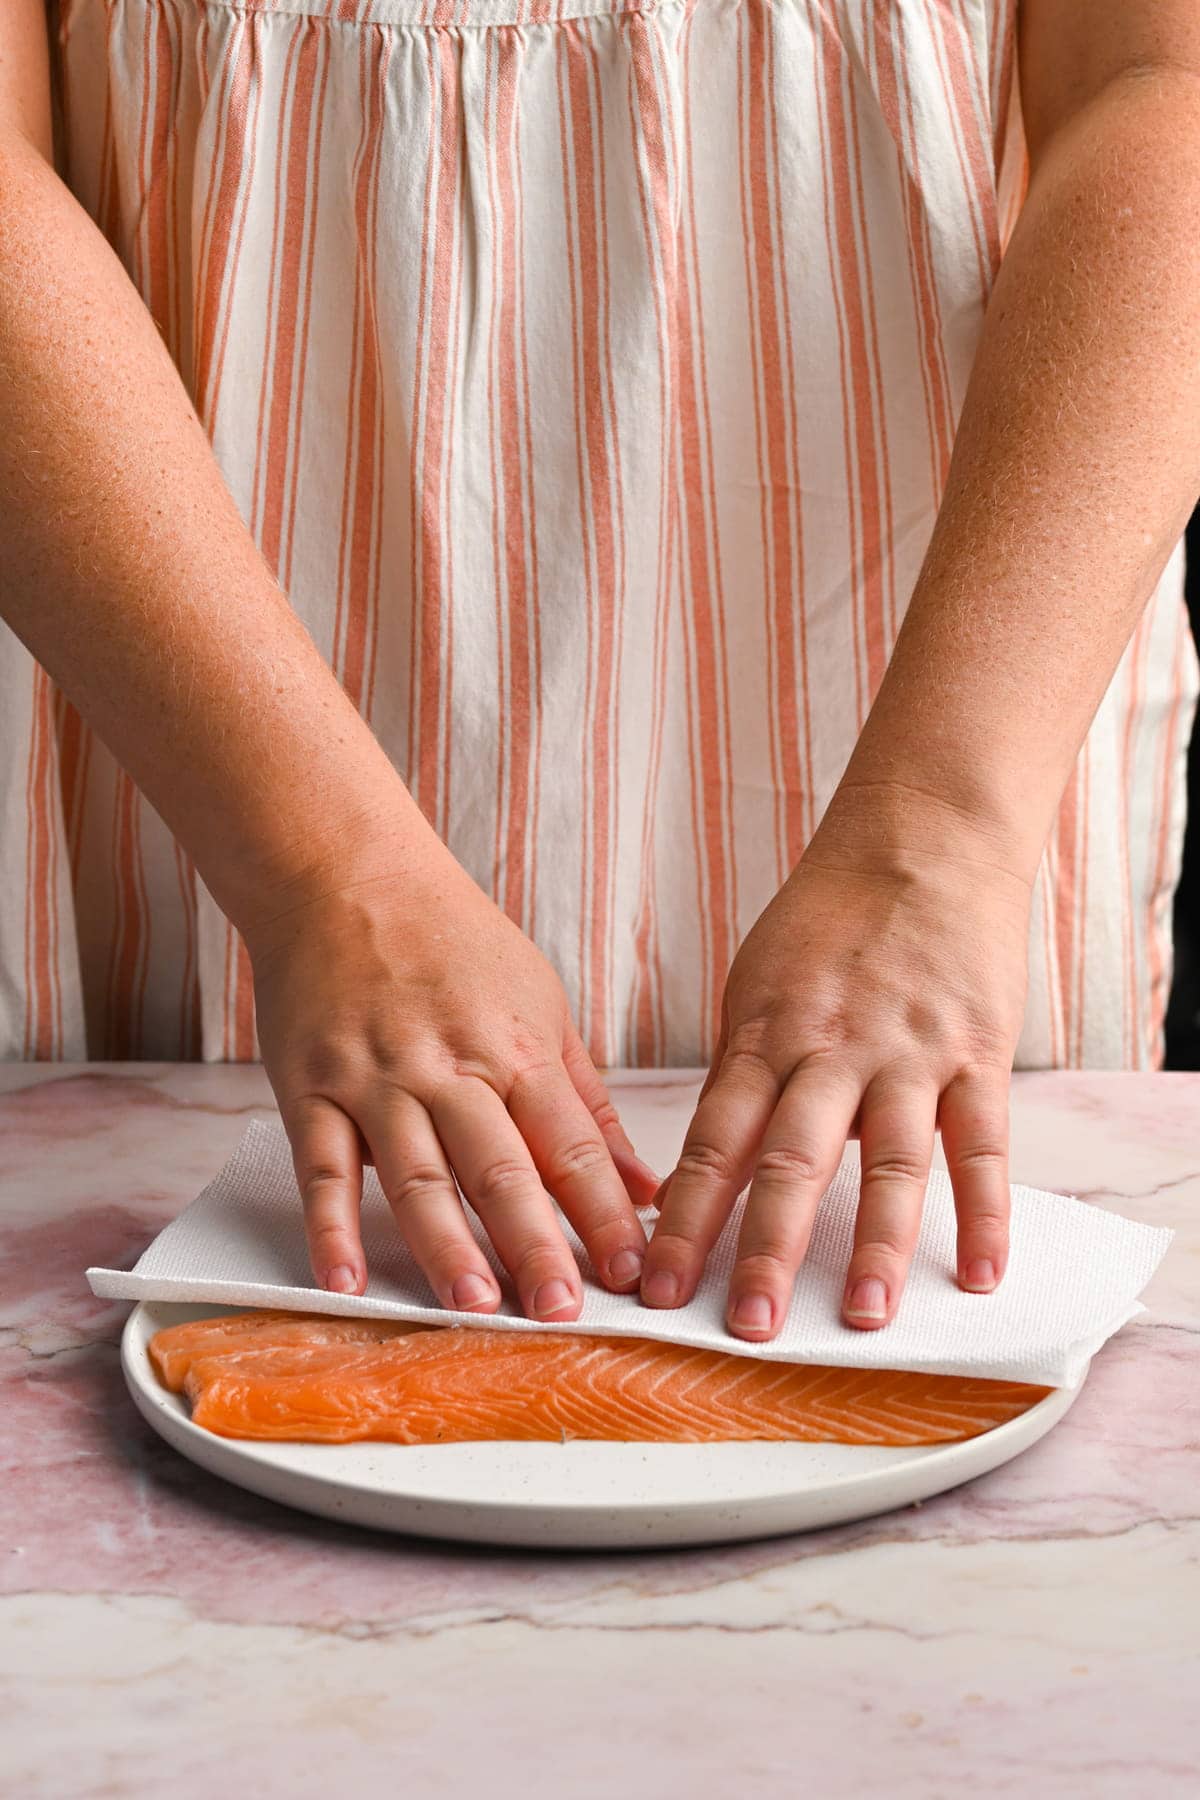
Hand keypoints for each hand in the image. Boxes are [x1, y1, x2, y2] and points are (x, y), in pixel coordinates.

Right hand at [245, 826, 659, 1319]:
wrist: (345, 874)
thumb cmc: (453, 943)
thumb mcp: (542, 1006)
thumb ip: (589, 1105)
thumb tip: (647, 1186)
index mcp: (517, 1048)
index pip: (572, 1145)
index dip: (606, 1213)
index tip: (637, 1272)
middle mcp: (450, 1067)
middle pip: (501, 1167)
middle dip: (537, 1244)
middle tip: (562, 1310)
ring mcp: (377, 1079)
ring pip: (417, 1175)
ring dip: (446, 1245)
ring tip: (474, 1306)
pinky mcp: (312, 1087)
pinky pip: (322, 1167)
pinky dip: (329, 1227)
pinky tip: (344, 1282)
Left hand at [639, 786, 1031, 1339]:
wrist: (922, 839)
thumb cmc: (829, 920)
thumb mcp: (758, 986)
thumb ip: (743, 1075)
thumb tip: (710, 1169)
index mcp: (764, 1037)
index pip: (714, 1143)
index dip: (684, 1221)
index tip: (658, 1288)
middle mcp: (829, 1051)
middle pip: (791, 1162)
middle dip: (766, 1249)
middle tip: (748, 1325)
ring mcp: (906, 1054)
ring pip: (891, 1161)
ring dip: (880, 1245)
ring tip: (868, 1319)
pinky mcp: (975, 1052)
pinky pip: (982, 1141)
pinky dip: (985, 1210)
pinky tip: (981, 1272)